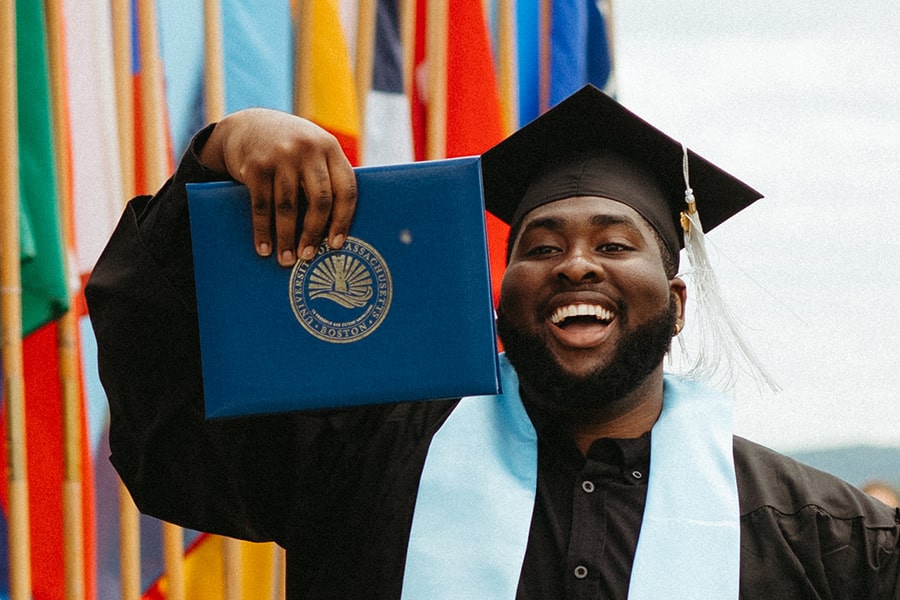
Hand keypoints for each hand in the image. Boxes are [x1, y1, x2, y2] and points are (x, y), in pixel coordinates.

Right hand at [198, 108, 356, 265]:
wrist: (249, 125)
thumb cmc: (291, 149)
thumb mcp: (314, 150)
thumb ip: (328, 176)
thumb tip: (338, 229)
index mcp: (330, 148)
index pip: (346, 188)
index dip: (343, 220)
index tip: (336, 245)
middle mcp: (308, 149)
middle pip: (319, 200)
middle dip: (314, 233)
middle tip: (308, 256)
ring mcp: (281, 156)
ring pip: (288, 207)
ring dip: (286, 238)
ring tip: (286, 259)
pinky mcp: (256, 166)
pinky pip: (262, 205)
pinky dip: (262, 231)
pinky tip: (264, 248)